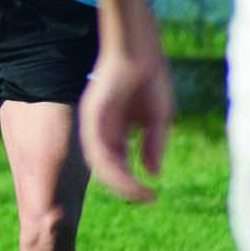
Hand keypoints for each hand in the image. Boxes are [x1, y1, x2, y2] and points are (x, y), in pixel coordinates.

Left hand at [78, 46, 173, 201]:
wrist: (138, 52)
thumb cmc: (149, 79)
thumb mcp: (157, 118)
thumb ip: (153, 145)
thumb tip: (151, 172)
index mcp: (114, 132)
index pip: (117, 164)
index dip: (132, 182)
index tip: (151, 195)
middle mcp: (100, 131)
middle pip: (106, 168)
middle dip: (124, 187)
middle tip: (144, 198)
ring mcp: (93, 125)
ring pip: (100, 163)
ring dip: (119, 182)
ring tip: (138, 193)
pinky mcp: (92, 117)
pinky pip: (98, 148)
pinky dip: (112, 166)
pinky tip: (129, 176)